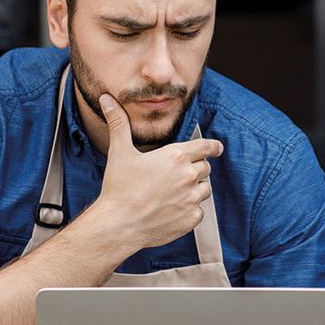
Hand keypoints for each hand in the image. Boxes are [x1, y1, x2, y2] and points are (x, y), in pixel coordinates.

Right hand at [92, 94, 222, 252]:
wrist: (119, 224)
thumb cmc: (119, 189)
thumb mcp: (120, 152)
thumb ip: (119, 124)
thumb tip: (107, 101)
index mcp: (176, 156)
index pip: (206, 146)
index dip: (213, 147)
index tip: (217, 148)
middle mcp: (189, 176)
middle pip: (205, 167)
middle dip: (195, 169)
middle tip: (176, 176)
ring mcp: (192, 198)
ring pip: (205, 189)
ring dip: (194, 189)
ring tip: (173, 193)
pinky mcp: (192, 218)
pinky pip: (199, 211)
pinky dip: (189, 210)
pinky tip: (171, 210)